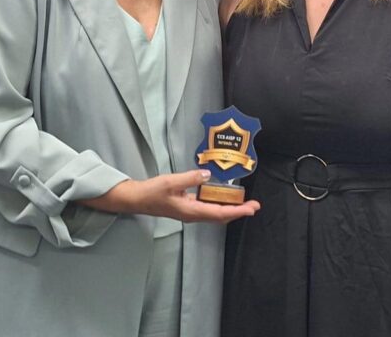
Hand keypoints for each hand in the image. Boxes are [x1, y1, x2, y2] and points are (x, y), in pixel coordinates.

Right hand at [85, 170, 259, 223]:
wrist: (137, 199)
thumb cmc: (152, 191)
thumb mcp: (171, 181)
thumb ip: (190, 178)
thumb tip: (208, 174)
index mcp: (191, 211)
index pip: (219, 213)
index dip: (237, 211)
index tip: (251, 209)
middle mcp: (193, 215)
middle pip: (220, 215)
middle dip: (238, 211)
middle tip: (254, 206)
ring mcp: (190, 212)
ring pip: (215, 213)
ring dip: (230, 208)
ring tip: (244, 203)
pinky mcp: (187, 207)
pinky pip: (208, 208)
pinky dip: (219, 203)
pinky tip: (224, 197)